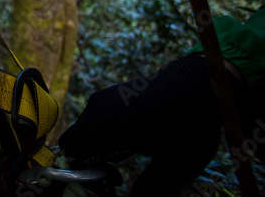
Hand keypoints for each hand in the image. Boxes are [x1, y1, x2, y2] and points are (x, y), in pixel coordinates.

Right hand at [59, 55, 226, 195]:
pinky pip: (90, 121)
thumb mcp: (175, 164)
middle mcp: (97, 110)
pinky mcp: (105, 93)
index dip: (88, 175)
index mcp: (108, 126)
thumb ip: (150, 188)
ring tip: (129, 154)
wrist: (197, 84)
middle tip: (118, 172)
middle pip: (71, 143)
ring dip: (95, 148)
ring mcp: (99, 99)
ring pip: (81, 132)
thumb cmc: (189, 125)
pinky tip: (129, 137)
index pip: (72, 154)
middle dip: (89, 163)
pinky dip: (101, 134)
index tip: (114, 181)